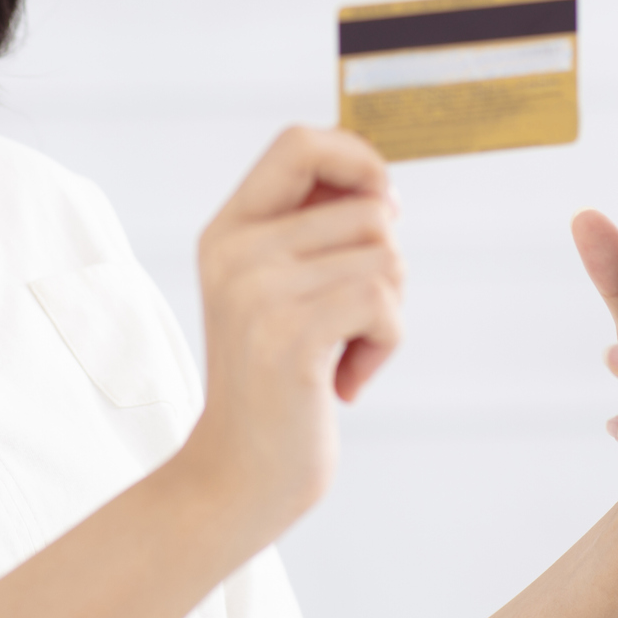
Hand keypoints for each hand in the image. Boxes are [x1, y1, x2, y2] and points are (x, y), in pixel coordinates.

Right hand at [174, 127, 403, 543]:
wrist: (237, 477)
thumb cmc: (277, 383)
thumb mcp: (278, 292)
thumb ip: (313, 233)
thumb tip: (385, 187)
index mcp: (229, 229)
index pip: (299, 141)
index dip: (358, 158)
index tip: (381, 205)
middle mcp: (235, 249)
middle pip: (369, 207)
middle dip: (386, 264)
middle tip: (351, 321)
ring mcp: (258, 290)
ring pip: (386, 256)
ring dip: (388, 313)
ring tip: (343, 354)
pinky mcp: (289, 334)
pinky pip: (383, 303)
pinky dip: (384, 346)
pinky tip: (346, 382)